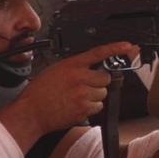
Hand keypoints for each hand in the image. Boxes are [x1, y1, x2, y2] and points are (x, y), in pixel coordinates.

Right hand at [0, 42, 134, 150]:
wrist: (31, 112)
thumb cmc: (39, 92)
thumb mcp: (55, 70)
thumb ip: (74, 67)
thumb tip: (90, 68)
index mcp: (71, 65)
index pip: (97, 53)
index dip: (115, 48)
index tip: (127, 45)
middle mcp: (79, 78)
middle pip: (105, 78)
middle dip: (99, 82)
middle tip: (87, 85)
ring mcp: (83, 94)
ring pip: (103, 93)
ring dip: (95, 95)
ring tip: (79, 97)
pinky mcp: (84, 109)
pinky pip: (99, 106)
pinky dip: (92, 107)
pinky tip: (78, 105)